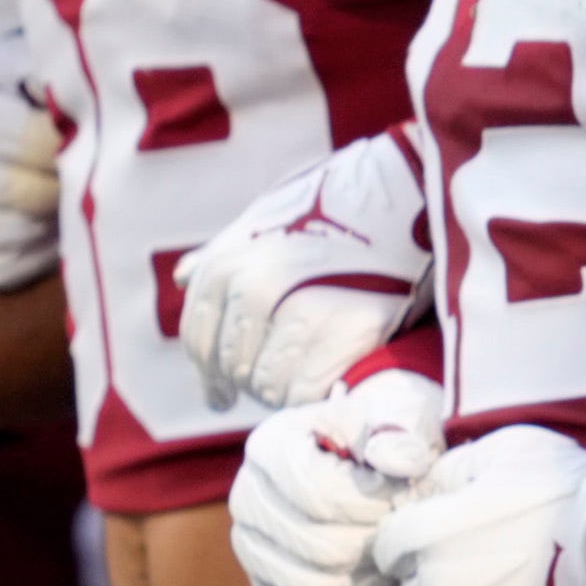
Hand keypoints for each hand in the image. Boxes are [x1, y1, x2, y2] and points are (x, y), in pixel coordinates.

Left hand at [174, 132, 429, 411]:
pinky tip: (330, 380)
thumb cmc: (333, 205)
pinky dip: (316, 394)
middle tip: (284, 375)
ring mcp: (298, 310)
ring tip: (312, 371)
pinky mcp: (346, 332)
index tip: (220, 397)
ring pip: (268, 387)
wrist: (405, 189)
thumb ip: (222, 254)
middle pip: (235, 369)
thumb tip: (180, 277)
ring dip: (286, 389)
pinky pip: (308, 393)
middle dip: (254, 378)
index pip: (200, 341)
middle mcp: (253, 288)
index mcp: (227, 263)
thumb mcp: (264, 218)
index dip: (210, 376)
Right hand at [229, 351, 444, 585]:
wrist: (365, 458)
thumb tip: (398, 461)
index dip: (374, 506)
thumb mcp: (397, 411)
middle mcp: (247, 500)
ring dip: (367, 581)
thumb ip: (399, 432)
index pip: (320, 498)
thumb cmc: (382, 431)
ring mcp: (251, 549)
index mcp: (269, 448)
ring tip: (394, 554)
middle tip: (404, 530)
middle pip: (318, 548)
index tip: (404, 494)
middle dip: (376, 545)